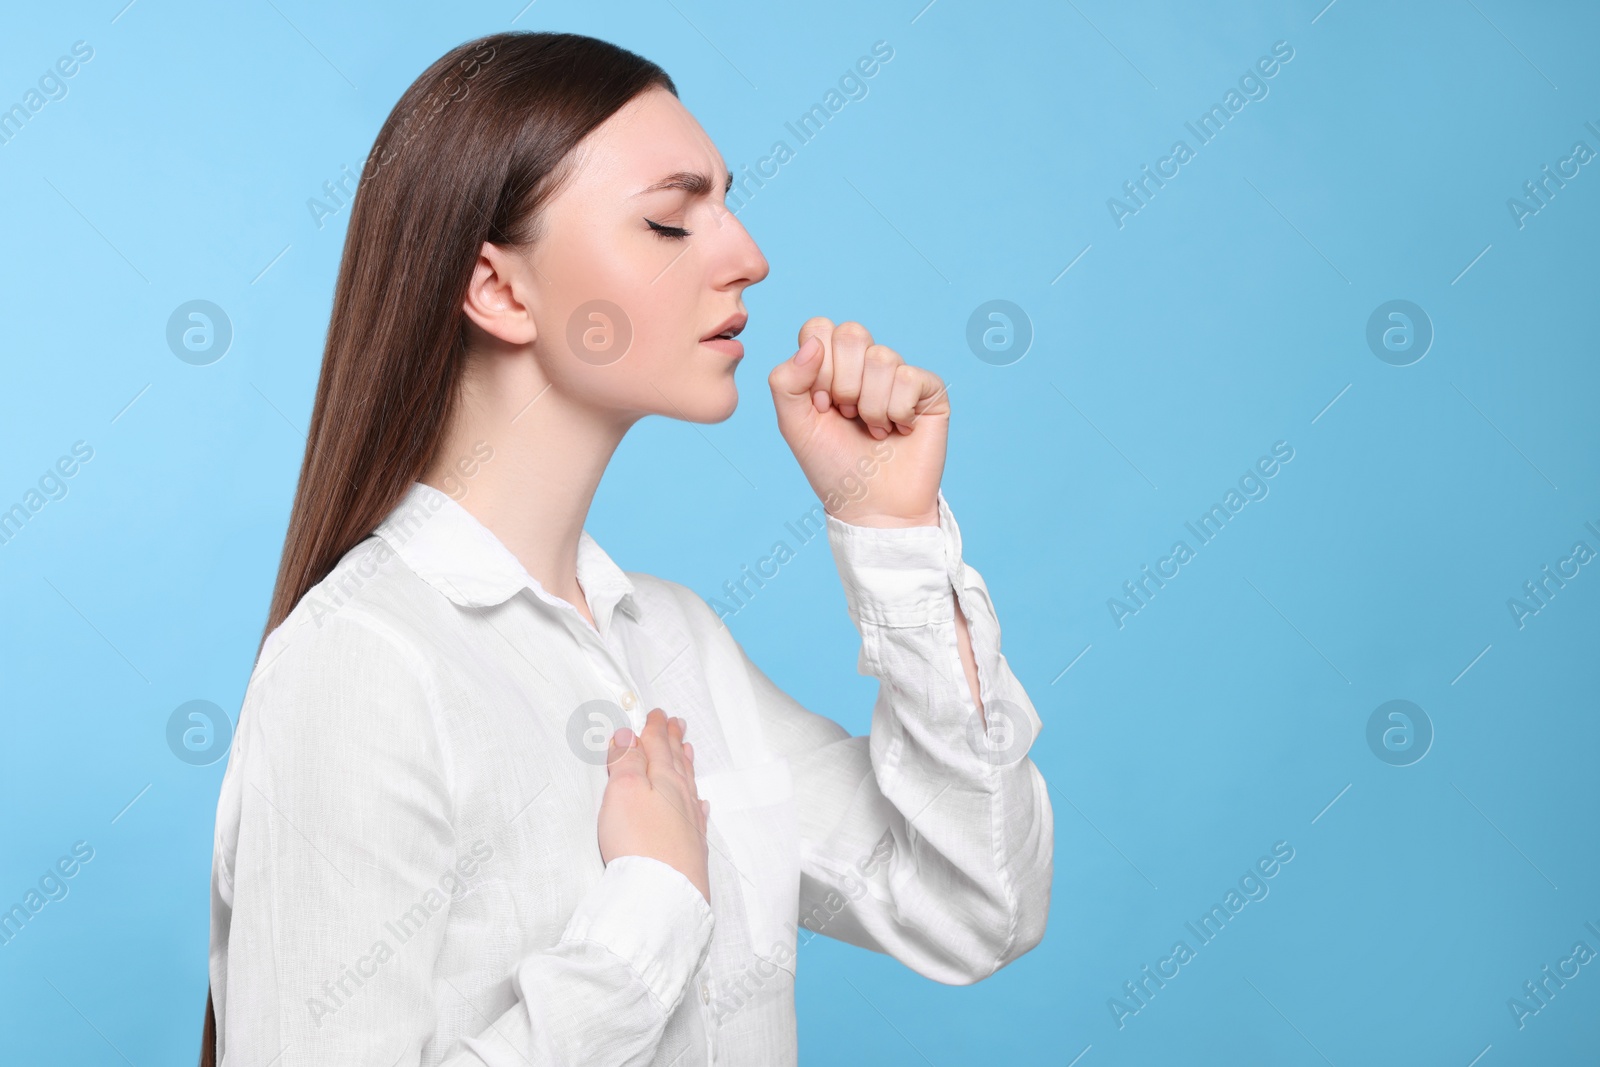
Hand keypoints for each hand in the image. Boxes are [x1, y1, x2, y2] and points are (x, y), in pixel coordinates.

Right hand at [597, 708, 710, 902]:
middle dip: (673, 741)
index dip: (655, 728)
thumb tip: (628, 736)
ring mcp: (689, 824)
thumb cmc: (639, 842)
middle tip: (677, 723)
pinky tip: (699, 803)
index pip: (658, 746)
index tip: (657, 714)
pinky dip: (695, 803)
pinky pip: (697, 816)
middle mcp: (680, 798)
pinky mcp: (691, 850)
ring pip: (688, 786)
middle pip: (676, 762)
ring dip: (685, 765)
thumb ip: (626, 761)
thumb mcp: (622, 791)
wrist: (665, 894)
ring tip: (687, 750)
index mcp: (663, 779)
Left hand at [767, 318, 948, 526]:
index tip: (821, 405)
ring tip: (874, 429)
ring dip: (871, 406)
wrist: (872, 506)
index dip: (817, 367)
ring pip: (882, 358)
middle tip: (847, 416)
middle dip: (844, 384)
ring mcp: (899, 374)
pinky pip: (909, 377)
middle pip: (852, 334)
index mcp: (831, 365)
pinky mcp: (929, 390)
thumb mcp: (795, 425)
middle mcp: (865, 364)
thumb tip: (813, 344)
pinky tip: (899, 430)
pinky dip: (897, 412)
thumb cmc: (834, 466)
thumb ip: (786, 381)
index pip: (819, 328)